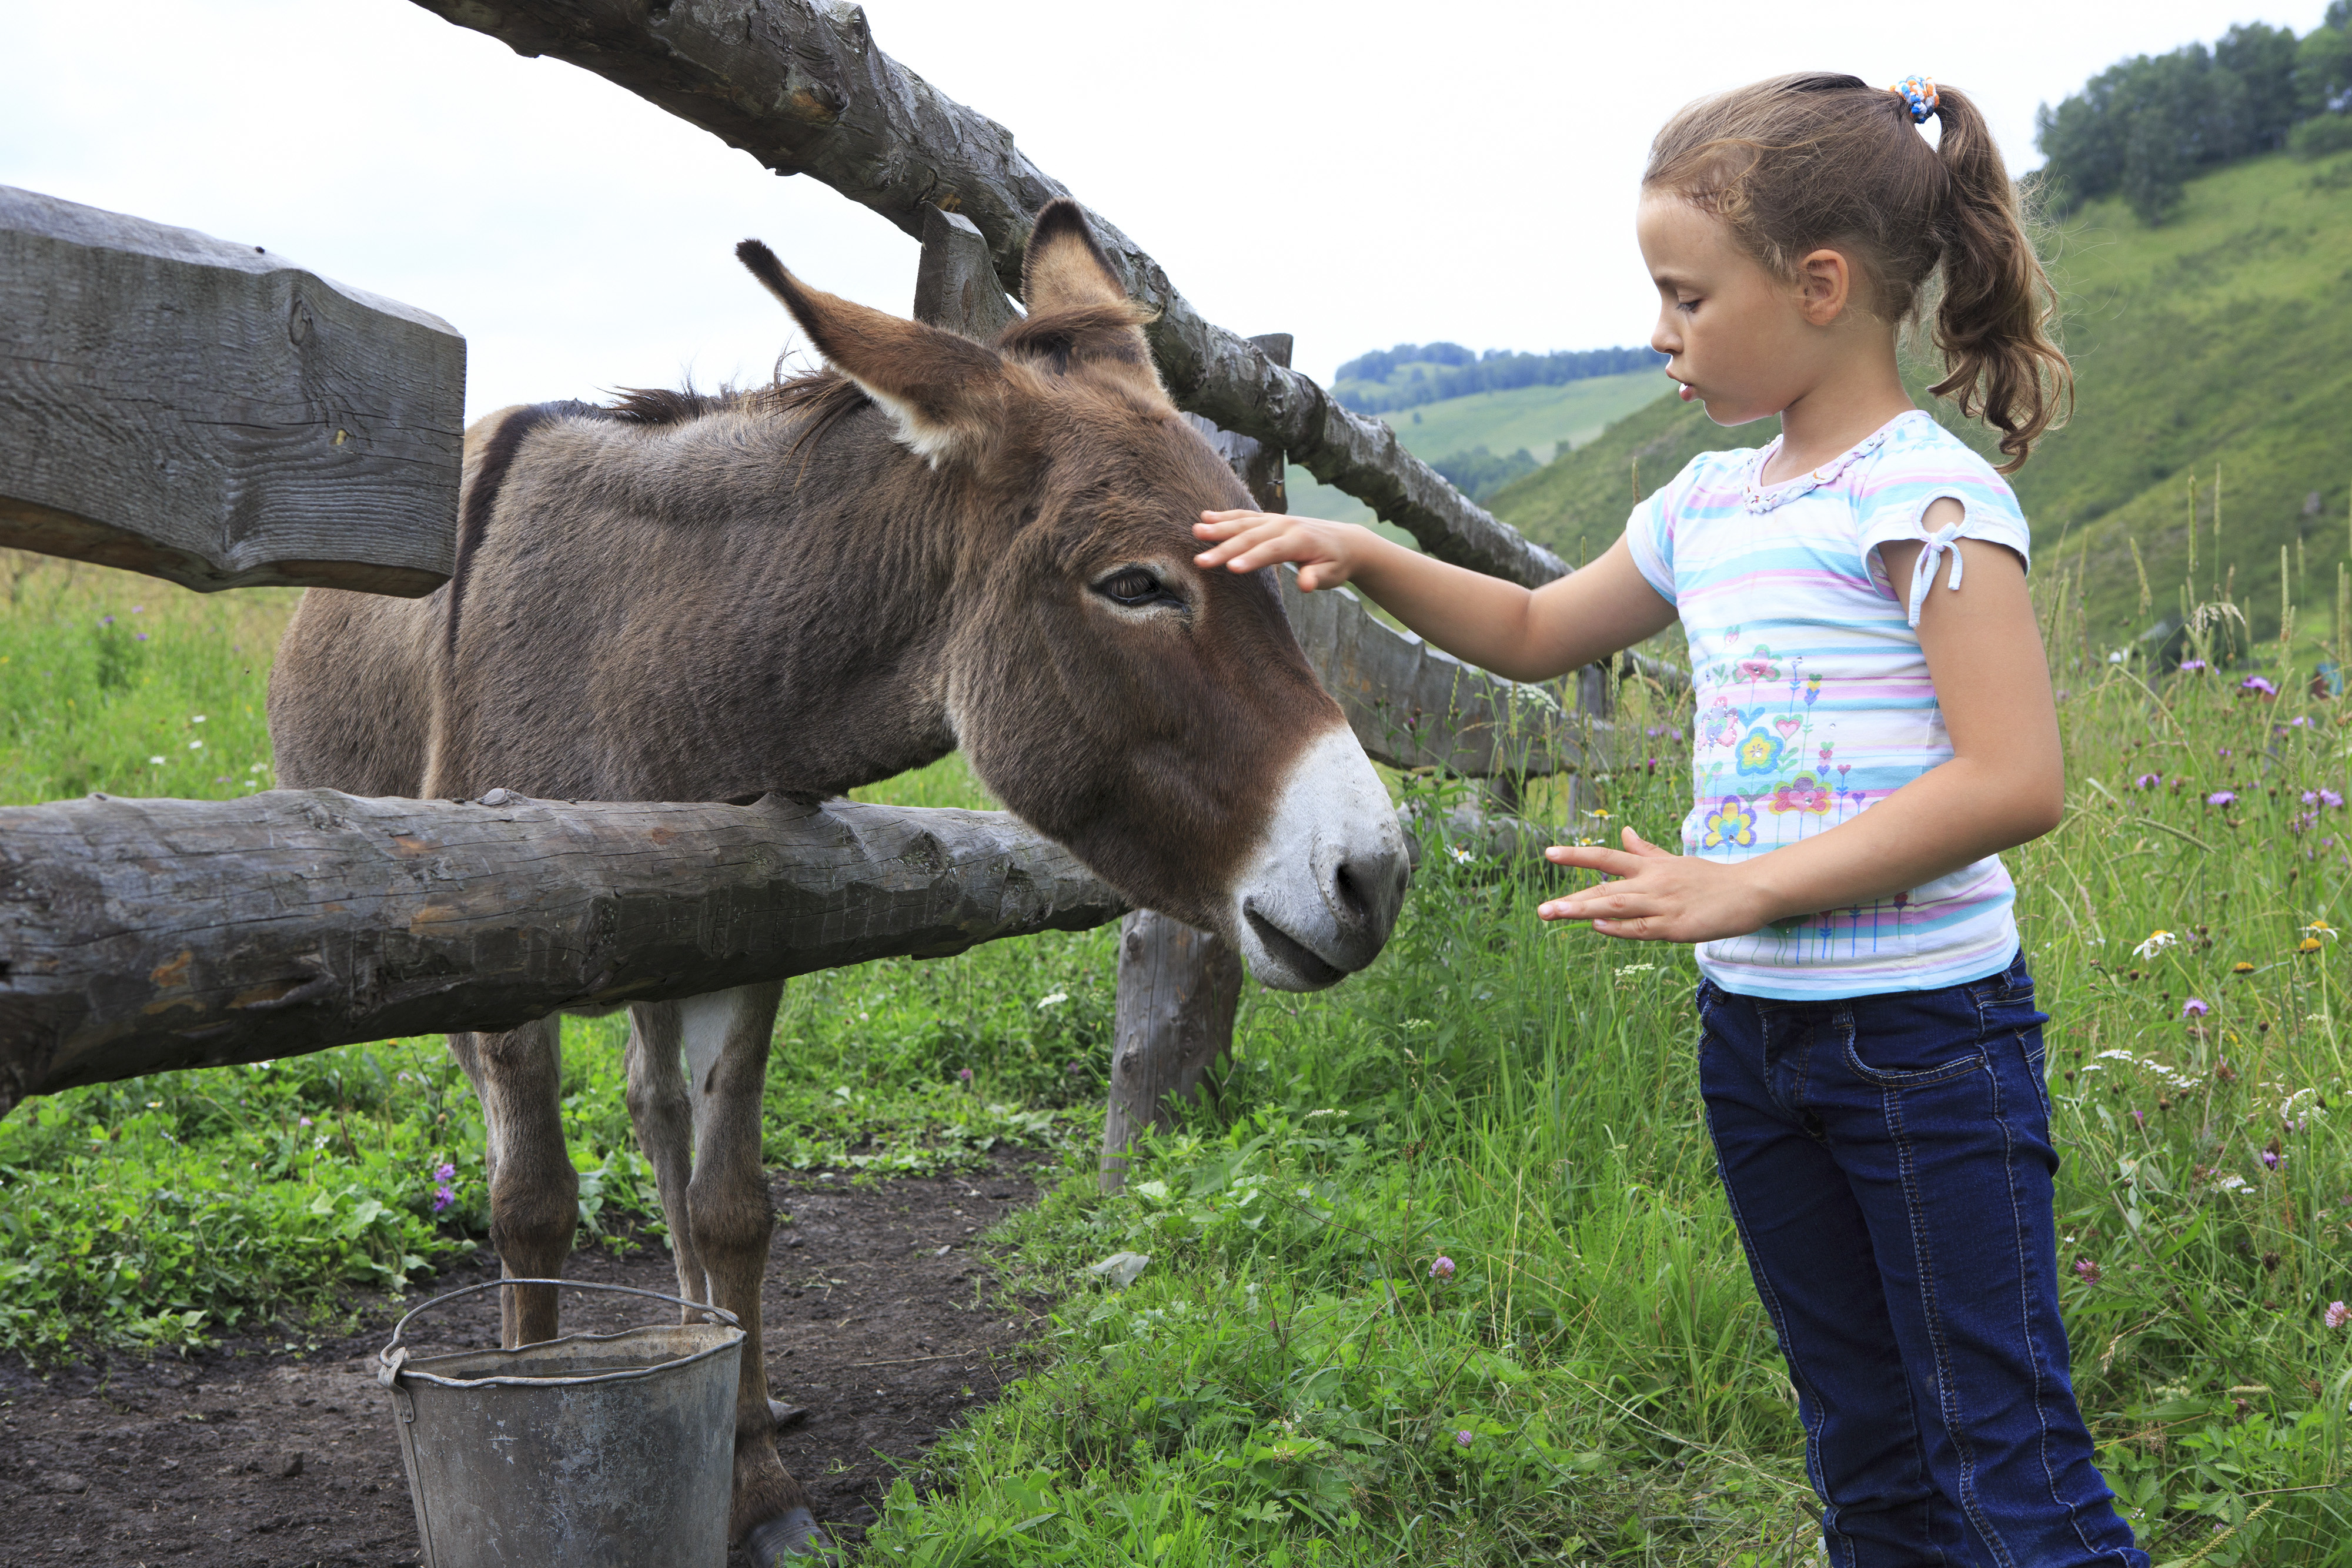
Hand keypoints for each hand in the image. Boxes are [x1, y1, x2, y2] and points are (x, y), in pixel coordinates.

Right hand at [1193, 509, 1370, 591]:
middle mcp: (1285, 525)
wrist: (1346, 541)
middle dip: (1224, 548)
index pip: (1272, 551)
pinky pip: (1245, 516)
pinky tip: (1206, 517)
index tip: (1230, 568)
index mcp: (1300, 541)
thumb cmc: (1337, 563)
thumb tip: (1305, 585)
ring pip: (1244, 523)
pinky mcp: (1270, 519)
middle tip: (1200, 561)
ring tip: (1196, 531)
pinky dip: (1225, 516)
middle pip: (1251, 537)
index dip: (1252, 559)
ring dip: (1219, 527)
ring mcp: (1276, 520)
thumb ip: (1318, 578)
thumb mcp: (1333, 575)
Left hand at [1538, 827, 1777, 942]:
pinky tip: (1596, 927)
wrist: (1749, 891)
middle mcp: (1652, 882)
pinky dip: (1617, 928)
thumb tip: (1624, 832)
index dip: (1577, 855)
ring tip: (1553, 914)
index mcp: (1651, 866)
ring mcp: (1663, 904)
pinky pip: (1640, 928)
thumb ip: (1646, 851)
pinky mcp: (1676, 926)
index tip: (1548, 853)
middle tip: (1541, 909)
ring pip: (1616, 907)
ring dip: (1582, 911)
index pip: (1607, 857)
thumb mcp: (1674, 861)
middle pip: (1604, 887)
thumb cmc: (1709, 878)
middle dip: (1571, 898)